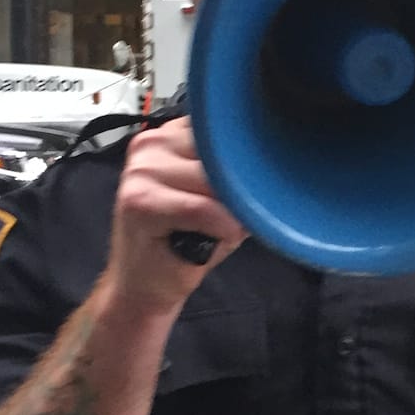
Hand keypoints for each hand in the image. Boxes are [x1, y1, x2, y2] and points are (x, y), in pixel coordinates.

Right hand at [104, 119, 247, 316]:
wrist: (144, 286)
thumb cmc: (184, 242)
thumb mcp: (217, 199)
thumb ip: (235, 173)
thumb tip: (274, 165)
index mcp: (170, 134)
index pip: (223, 127)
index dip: (246, 157)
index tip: (257, 179)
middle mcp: (151, 143)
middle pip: (221, 152)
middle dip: (239, 187)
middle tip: (236, 216)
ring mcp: (141, 171)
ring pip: (214, 180)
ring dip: (230, 211)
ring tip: (219, 229)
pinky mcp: (140, 201)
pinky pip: (202, 207)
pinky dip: (220, 227)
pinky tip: (216, 238)